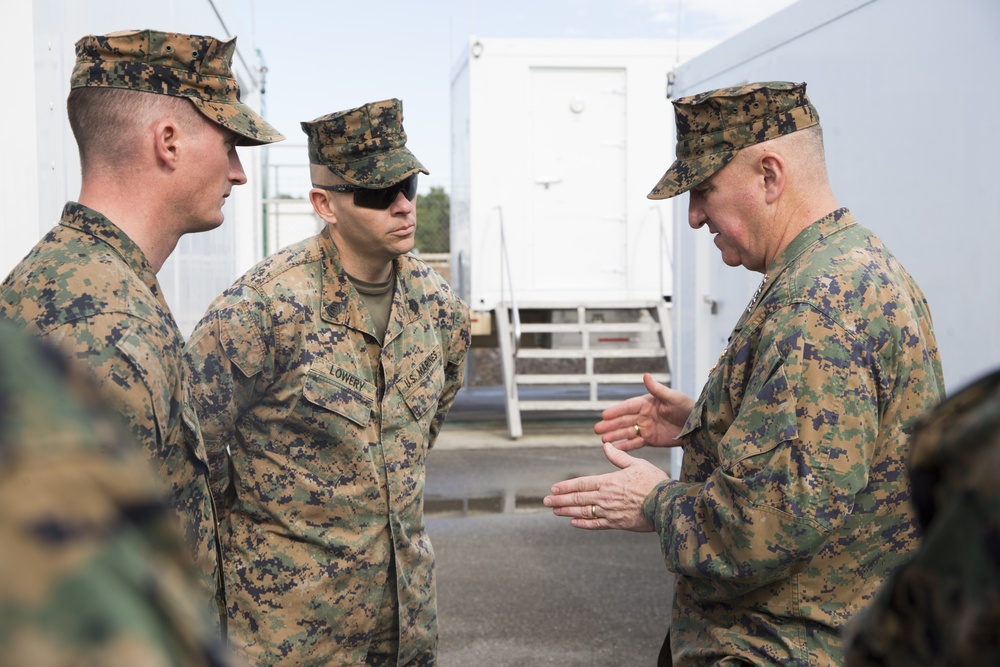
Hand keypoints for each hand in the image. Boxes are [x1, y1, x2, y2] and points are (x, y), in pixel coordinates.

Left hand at [543, 443, 667, 531]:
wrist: (667, 504)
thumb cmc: (654, 482)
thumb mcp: (637, 464)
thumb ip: (618, 457)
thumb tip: (606, 446)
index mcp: (608, 481)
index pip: (581, 483)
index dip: (565, 486)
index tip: (553, 489)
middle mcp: (605, 498)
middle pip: (577, 499)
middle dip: (560, 500)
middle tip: (546, 501)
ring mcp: (610, 512)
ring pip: (583, 512)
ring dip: (567, 511)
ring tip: (554, 511)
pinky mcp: (617, 523)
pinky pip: (596, 524)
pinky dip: (583, 524)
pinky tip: (573, 522)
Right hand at [594, 373, 694, 450]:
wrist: (699, 426)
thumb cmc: (688, 407)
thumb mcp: (673, 397)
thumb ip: (658, 389)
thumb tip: (645, 375)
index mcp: (647, 403)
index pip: (628, 407)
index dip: (616, 411)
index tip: (604, 415)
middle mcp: (644, 415)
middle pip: (624, 420)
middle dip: (610, 425)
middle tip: (597, 429)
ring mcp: (646, 428)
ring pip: (627, 432)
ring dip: (615, 436)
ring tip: (603, 441)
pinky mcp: (650, 440)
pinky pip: (635, 443)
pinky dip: (625, 446)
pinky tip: (615, 449)